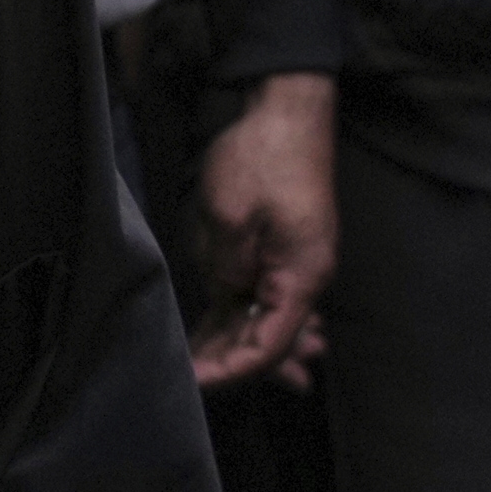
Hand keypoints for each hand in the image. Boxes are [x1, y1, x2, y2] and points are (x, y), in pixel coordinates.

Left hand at [190, 73, 334, 388]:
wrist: (286, 110)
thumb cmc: (263, 154)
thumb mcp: (231, 213)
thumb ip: (227, 266)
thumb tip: (225, 297)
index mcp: (302, 274)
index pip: (269, 344)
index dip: (231, 368)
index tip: (193, 379)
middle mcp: (303, 276)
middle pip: (268, 340)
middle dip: (229, 363)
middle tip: (187, 382)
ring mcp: (292, 264)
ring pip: (262, 321)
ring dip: (232, 345)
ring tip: (197, 370)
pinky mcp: (278, 250)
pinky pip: (257, 296)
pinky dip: (236, 318)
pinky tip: (213, 335)